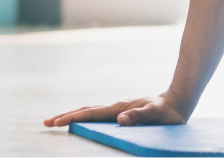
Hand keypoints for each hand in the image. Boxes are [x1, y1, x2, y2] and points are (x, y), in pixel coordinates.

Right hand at [44, 91, 189, 127]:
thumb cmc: (167, 112)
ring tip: (58, 120)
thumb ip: (139, 117)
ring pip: (90, 111)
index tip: (55, 122)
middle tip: (47, 122)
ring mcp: (117, 108)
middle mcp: (115, 107)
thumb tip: (120, 120)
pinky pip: (98, 114)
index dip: (72, 118)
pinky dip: (85, 117)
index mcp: (119, 108)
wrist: (176, 102)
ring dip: (73, 116)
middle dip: (65, 116)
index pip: (90, 114)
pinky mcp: (121, 111)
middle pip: (85, 110)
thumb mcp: (155, 116)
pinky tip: (82, 120)